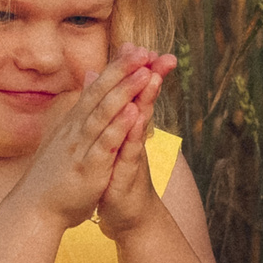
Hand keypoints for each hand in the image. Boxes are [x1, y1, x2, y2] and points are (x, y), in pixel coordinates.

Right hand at [4, 53, 158, 230]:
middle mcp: (76, 130)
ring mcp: (81, 147)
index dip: (116, 69)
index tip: (135, 49)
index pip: (96, 89)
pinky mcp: (88, 167)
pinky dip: (118, 127)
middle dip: (122, 70)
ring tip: (144, 72)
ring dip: (124, 91)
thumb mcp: (66, 139)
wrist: (34, 210)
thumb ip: (79, 110)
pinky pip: (104, 144)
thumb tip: (88, 82)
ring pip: (103, 113)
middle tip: (143, 49)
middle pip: (100, 93)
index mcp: (74, 123)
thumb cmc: (52, 177)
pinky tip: (133, 113)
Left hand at [93, 46, 177, 239]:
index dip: (138, 71)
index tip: (141, 46)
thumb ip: (111, 112)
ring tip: (152, 78)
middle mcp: (134, 139)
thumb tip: (98, 79)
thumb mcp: (113, 141)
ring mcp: (133, 155)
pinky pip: (131, 152)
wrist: (127, 216)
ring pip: (141, 124)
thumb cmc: (119, 176)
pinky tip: (136, 120)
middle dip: (153, 79)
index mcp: (128, 129)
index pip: (134, 95)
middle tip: (164, 56)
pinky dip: (133, 136)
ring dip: (147, 101)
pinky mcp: (128, 174)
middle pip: (144, 103)